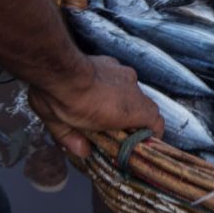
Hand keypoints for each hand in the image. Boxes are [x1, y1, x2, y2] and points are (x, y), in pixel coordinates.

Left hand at [28, 56, 164, 158]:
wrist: (58, 70)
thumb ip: (75, 141)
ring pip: (132, 91)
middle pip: (145, 106)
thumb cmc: (65, 104)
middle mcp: (133, 90)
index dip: (152, 133)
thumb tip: (82, 151)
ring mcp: (124, 73)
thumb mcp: (64, 129)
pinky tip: (95, 88)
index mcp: (131, 111)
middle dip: (135, 118)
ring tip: (103, 106)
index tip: (142, 141)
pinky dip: (112, 85)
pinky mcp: (112, 61)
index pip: (156, 122)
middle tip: (117, 128)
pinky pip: (119, 77)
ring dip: (123, 100)